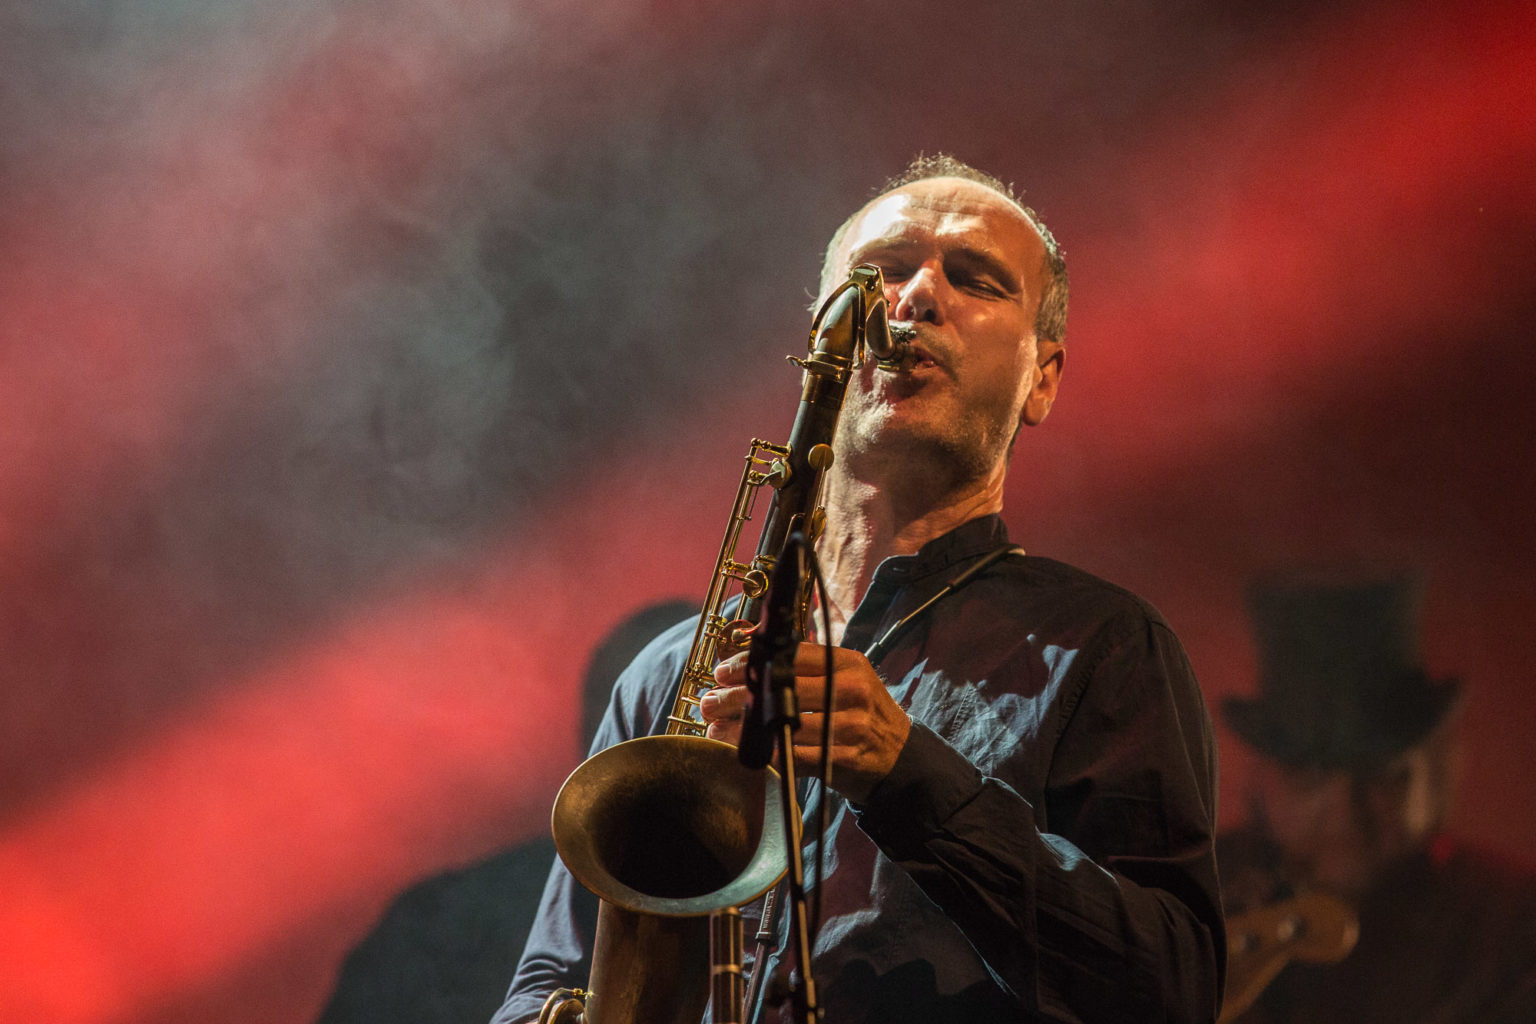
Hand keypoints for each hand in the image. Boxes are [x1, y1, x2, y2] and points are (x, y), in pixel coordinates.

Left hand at [699, 643, 910, 804]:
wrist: (901, 757)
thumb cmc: (861, 714)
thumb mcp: (844, 680)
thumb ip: (805, 670)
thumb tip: (748, 663)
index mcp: (848, 664)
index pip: (791, 656)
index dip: (751, 663)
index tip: (723, 673)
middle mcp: (851, 690)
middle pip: (782, 689)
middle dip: (738, 697)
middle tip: (710, 702)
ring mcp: (851, 725)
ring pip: (784, 724)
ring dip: (743, 729)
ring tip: (716, 729)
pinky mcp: (844, 758)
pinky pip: (795, 756)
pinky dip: (765, 754)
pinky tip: (745, 751)